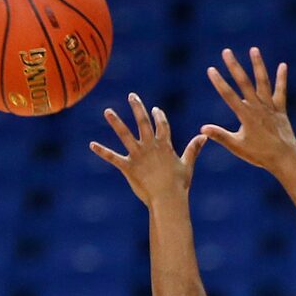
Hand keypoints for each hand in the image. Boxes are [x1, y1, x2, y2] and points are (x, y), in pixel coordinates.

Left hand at [89, 93, 205, 206]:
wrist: (168, 199)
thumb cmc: (179, 185)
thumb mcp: (188, 165)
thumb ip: (193, 149)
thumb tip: (204, 136)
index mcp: (165, 146)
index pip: (162, 126)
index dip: (159, 116)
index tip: (155, 109)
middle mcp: (150, 147)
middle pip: (143, 123)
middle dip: (138, 108)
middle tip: (132, 96)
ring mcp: (138, 156)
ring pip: (125, 135)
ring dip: (116, 122)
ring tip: (107, 111)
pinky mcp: (128, 167)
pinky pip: (113, 158)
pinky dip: (102, 151)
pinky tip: (92, 145)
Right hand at [197, 47, 295, 174]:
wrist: (285, 159)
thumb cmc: (260, 155)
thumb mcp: (237, 146)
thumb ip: (220, 136)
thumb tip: (202, 128)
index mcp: (246, 116)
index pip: (229, 95)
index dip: (219, 82)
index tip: (211, 69)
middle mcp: (258, 108)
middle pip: (244, 83)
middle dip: (234, 67)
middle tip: (226, 51)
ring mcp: (270, 107)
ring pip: (263, 82)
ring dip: (258, 65)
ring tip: (254, 49)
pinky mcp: (281, 110)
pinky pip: (281, 92)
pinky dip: (281, 79)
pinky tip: (283, 65)